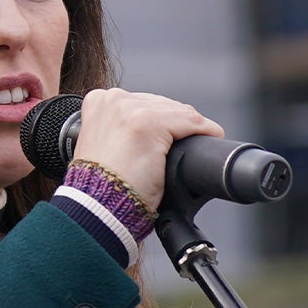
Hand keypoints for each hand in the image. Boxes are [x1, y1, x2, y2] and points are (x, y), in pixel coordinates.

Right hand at [70, 88, 224, 209]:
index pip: (143, 102)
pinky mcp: (149, 123)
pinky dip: (205, 130)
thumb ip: (121, 130)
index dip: (162, 120)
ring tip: (195, 145)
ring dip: (191, 128)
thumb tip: (152, 132)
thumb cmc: (102, 184)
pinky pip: (190, 121)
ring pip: (178, 112)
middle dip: (176, 124)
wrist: (97, 207)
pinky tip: (210, 137)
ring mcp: (130, 110)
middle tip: (182, 146)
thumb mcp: (105, 145)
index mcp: (98, 102)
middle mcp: (112, 99)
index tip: (170, 136)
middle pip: (163, 104)